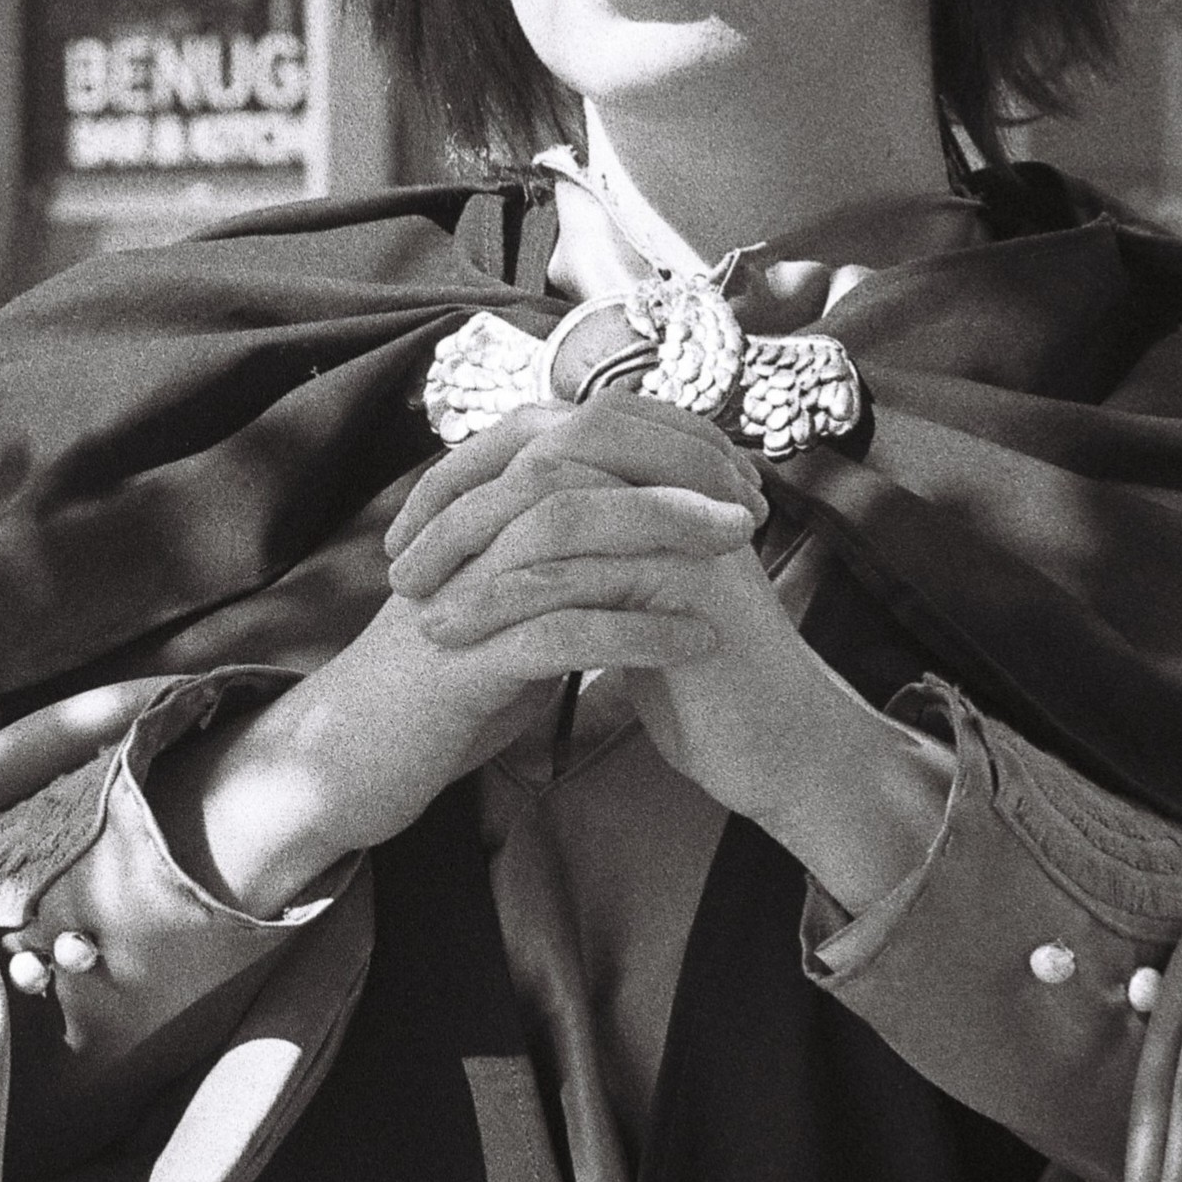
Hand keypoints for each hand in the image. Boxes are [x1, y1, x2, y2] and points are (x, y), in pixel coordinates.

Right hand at [153, 394, 759, 911]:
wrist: (355, 762)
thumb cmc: (441, 687)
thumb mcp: (507, 606)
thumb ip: (560, 564)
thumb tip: (637, 529)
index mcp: (476, 511)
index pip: (575, 432)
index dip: (660, 439)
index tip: (732, 472)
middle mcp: (463, 535)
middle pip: (576, 459)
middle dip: (673, 469)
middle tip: (751, 500)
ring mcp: (458, 593)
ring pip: (570, 531)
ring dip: (665, 534)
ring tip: (740, 554)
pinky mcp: (459, 663)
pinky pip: (560, 630)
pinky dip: (638, 631)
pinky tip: (697, 642)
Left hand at [390, 388, 953, 905]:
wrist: (783, 749)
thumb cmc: (698, 683)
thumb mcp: (629, 599)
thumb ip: (585, 553)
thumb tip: (498, 528)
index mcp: (663, 475)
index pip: (546, 432)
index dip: (467, 471)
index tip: (409, 530)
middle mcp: (679, 482)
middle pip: (544, 448)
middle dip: (457, 503)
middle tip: (399, 563)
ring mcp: (688, 523)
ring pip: (554, 505)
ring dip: (471, 556)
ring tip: (420, 608)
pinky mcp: (689, 578)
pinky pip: (577, 572)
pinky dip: (505, 602)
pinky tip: (458, 638)